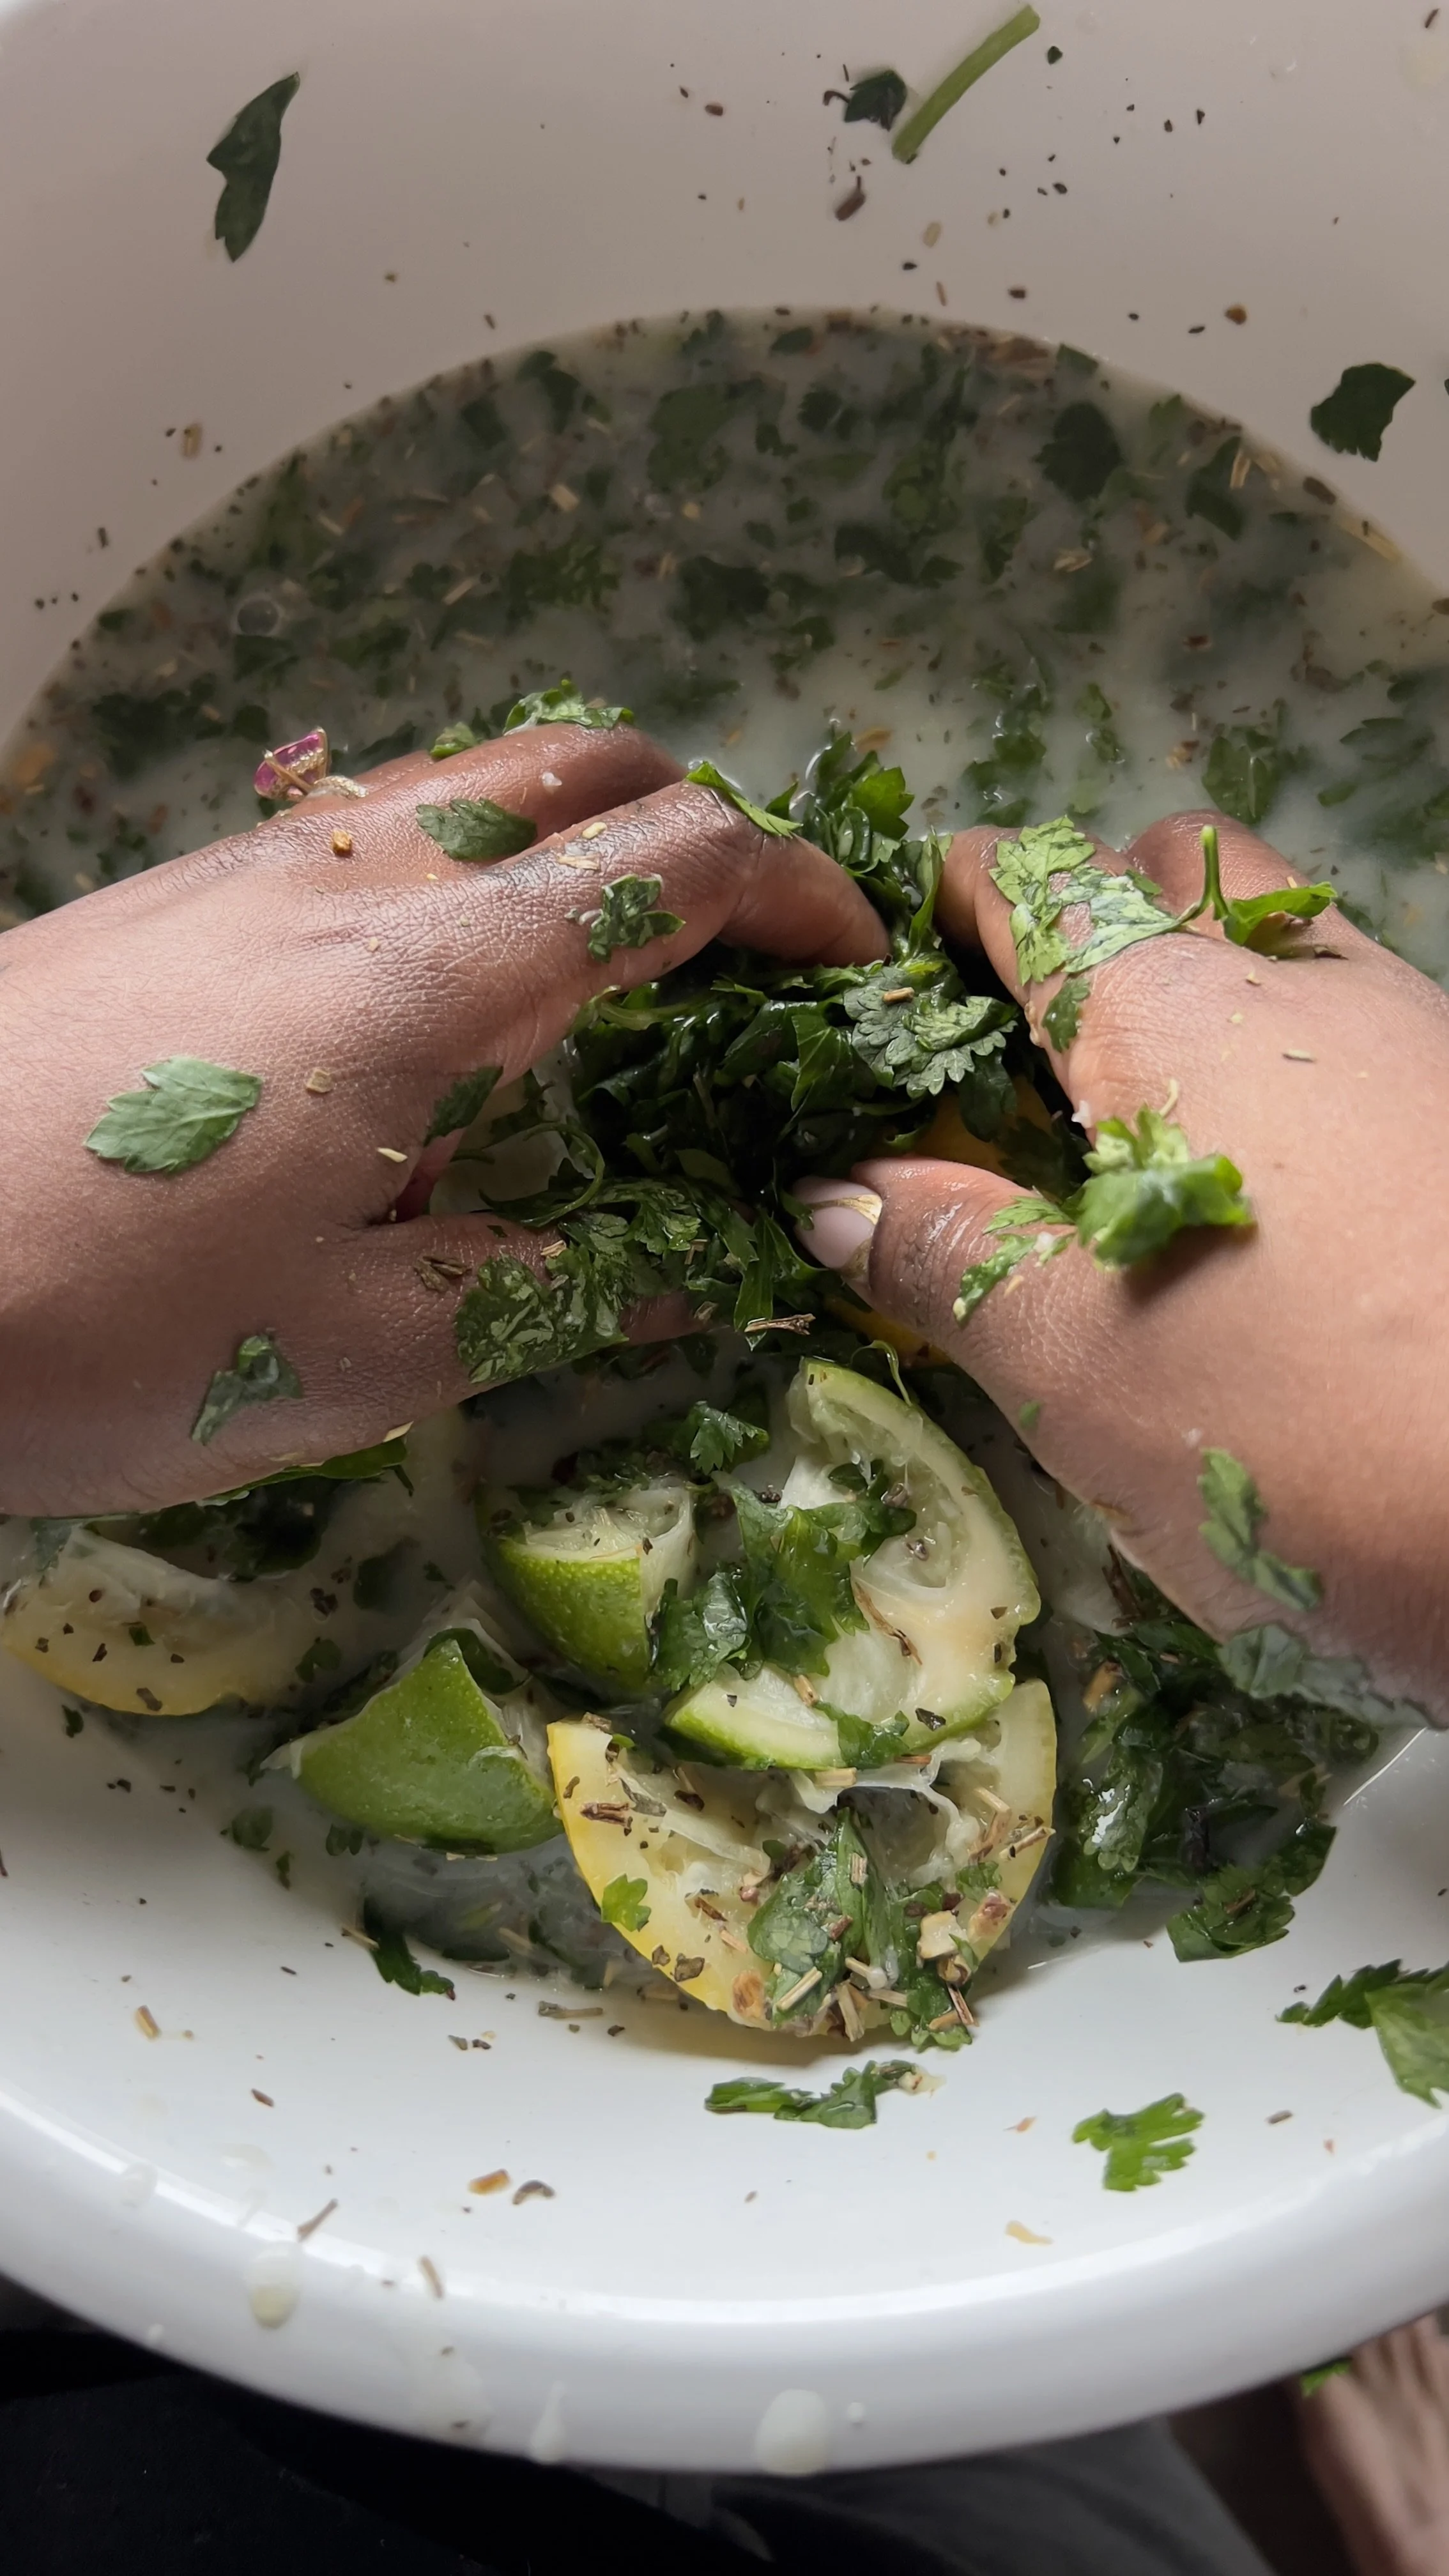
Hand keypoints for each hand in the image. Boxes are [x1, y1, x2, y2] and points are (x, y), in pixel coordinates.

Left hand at [0, 725, 882, 1515]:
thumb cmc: (102, 1328)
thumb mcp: (366, 1357)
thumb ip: (564, 1291)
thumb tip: (726, 1274)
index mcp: (428, 977)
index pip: (673, 862)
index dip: (799, 896)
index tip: (859, 967)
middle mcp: (348, 875)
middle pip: (579, 764)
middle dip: (702, 832)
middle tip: (744, 963)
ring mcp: (244, 866)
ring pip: (467, 779)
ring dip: (576, 839)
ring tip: (601, 984)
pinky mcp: (165, 896)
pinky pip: (367, 826)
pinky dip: (464, 865)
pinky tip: (428, 1005)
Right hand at [795, 810, 1448, 1721]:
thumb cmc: (1306, 1434)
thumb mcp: (1080, 1370)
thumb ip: (948, 1257)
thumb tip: (832, 1189)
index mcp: (1177, 1015)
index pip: (1031, 883)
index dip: (946, 906)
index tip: (896, 970)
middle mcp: (1313, 989)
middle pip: (1182, 867)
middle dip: (1091, 914)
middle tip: (1029, 1057)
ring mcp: (1428, 1045)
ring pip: (1293, 945)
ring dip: (1206, 995)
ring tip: (1151, 1143)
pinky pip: (1373, 1035)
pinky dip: (1300, 1071)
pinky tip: (1288, 1210)